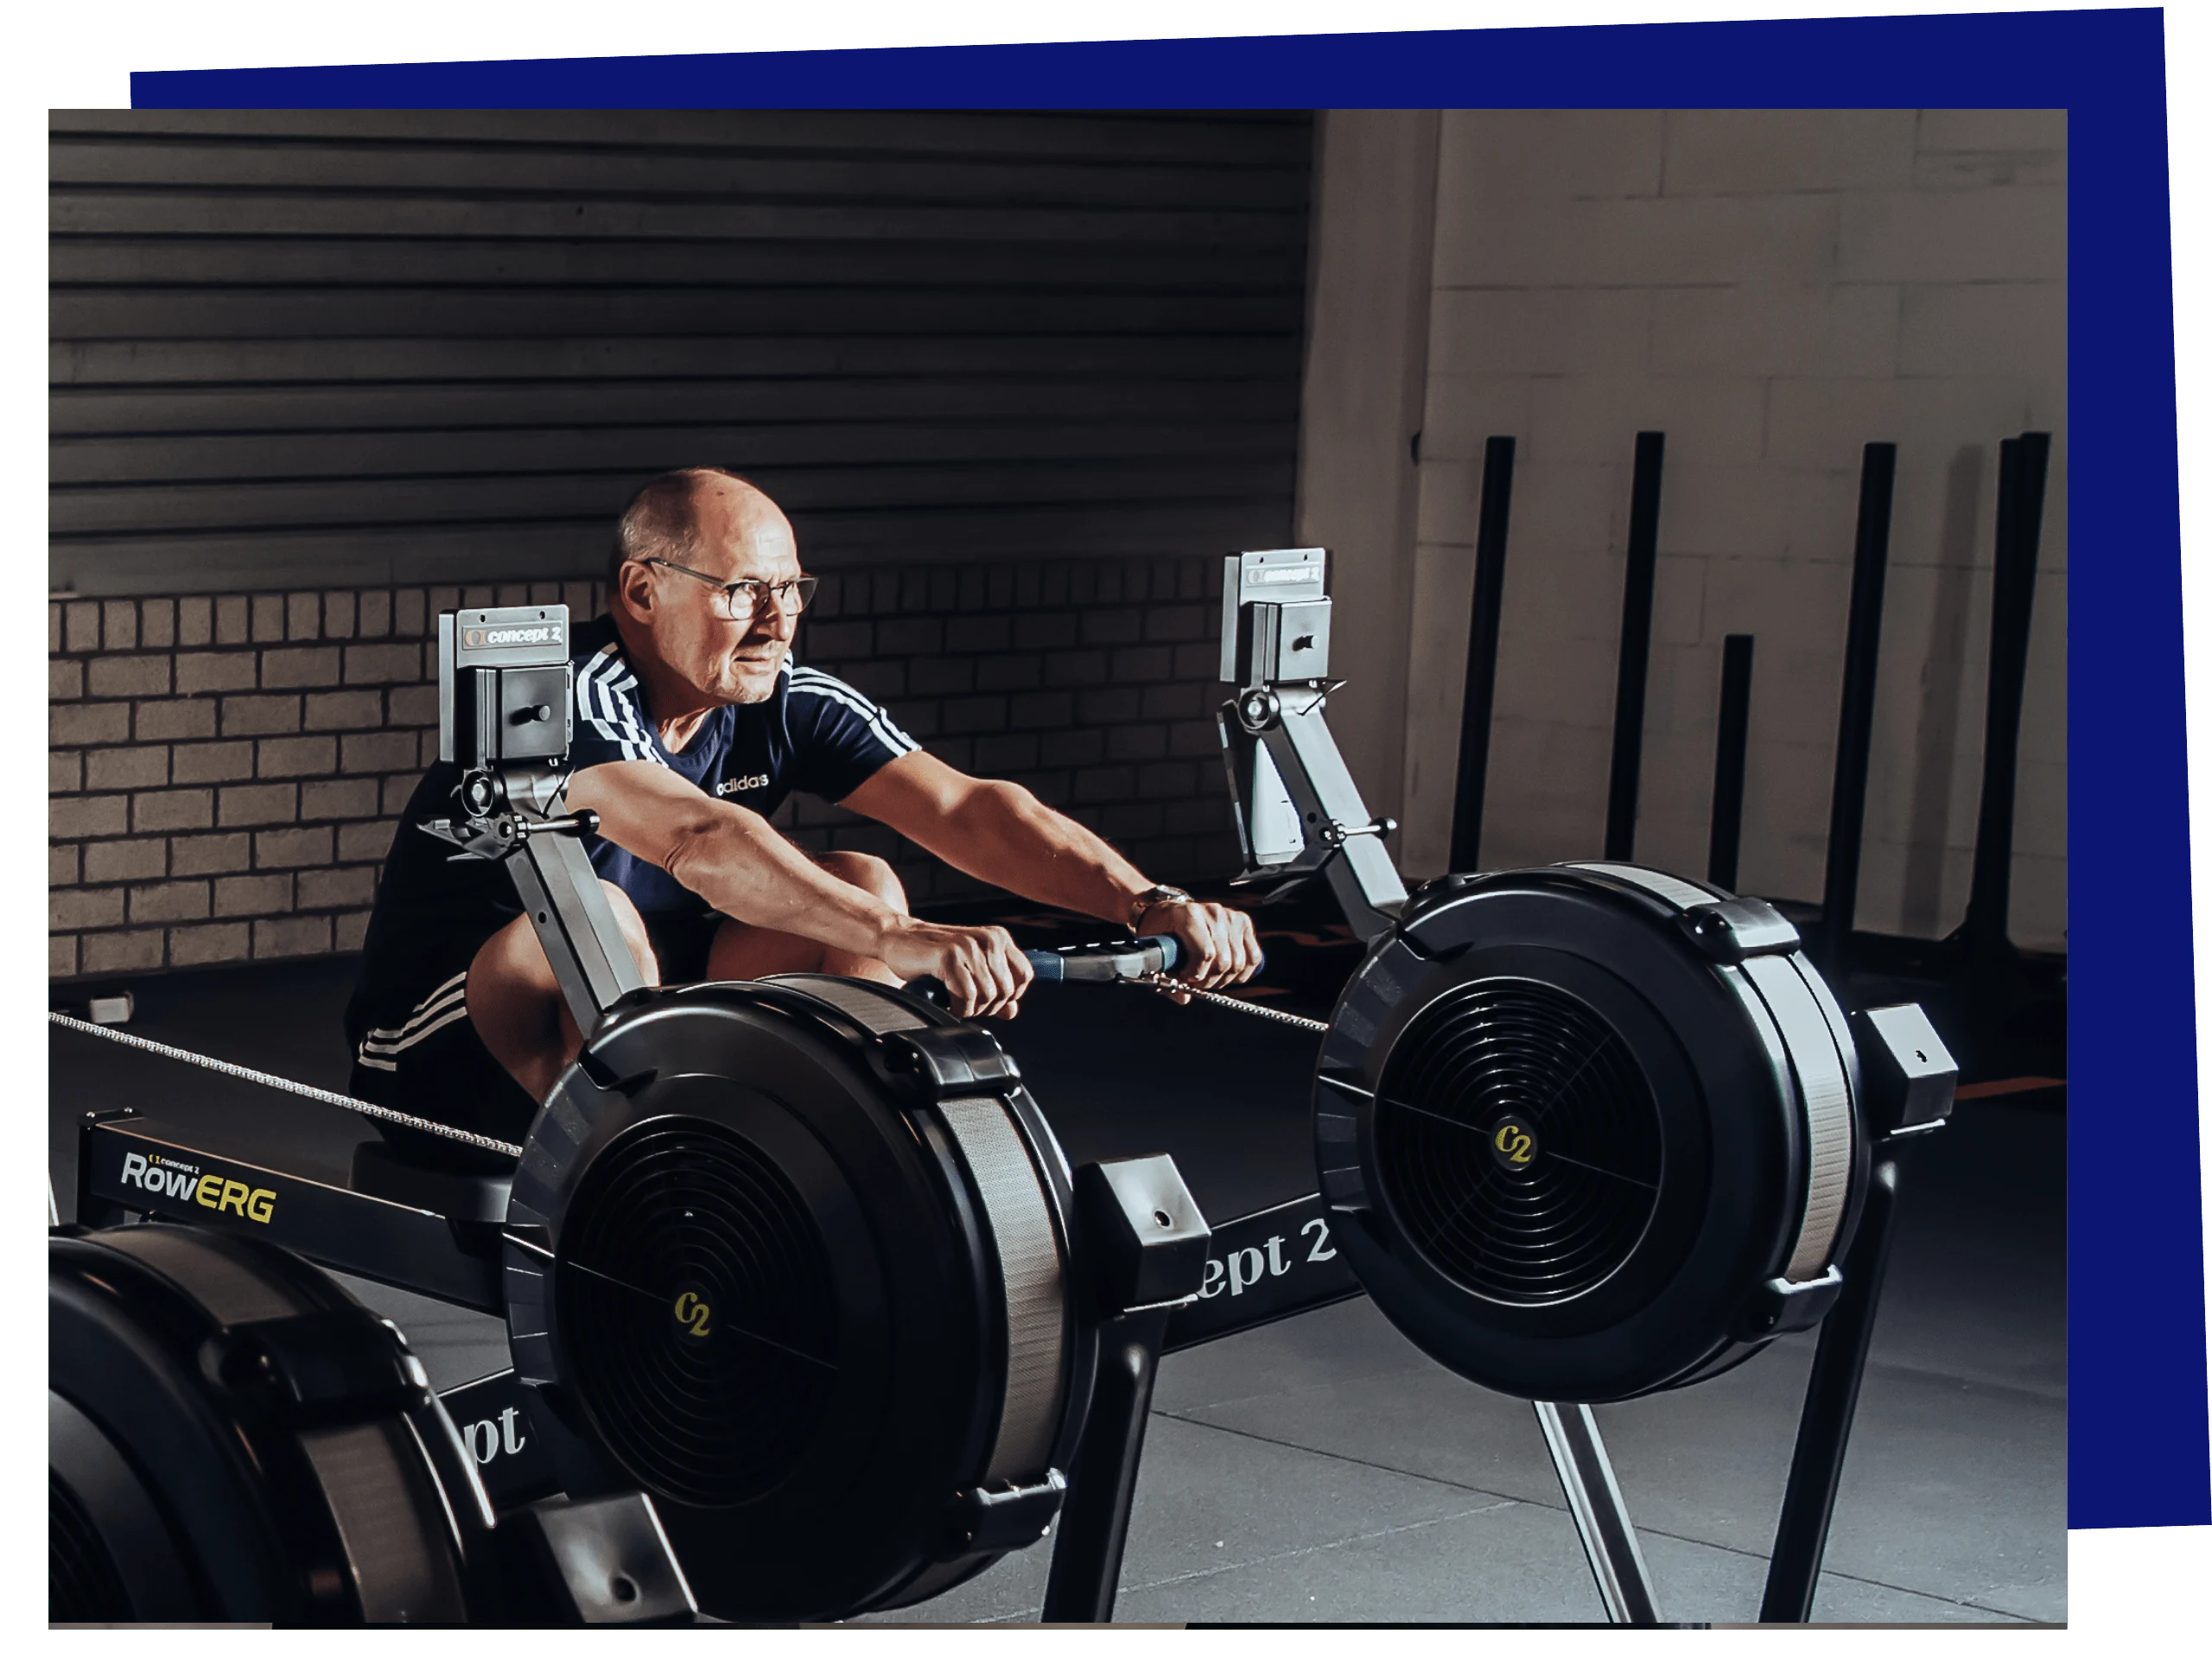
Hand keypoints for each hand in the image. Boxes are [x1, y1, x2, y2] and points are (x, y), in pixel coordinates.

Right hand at [877, 918, 1033, 1019]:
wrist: (898, 939)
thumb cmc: (933, 955)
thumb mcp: (969, 970)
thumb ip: (994, 988)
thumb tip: (1012, 1011)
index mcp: (998, 938)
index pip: (1024, 975)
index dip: (1010, 996)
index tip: (990, 1001)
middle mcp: (988, 939)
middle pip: (1006, 990)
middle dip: (987, 1007)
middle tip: (967, 1005)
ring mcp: (969, 946)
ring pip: (987, 995)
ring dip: (971, 1009)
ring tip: (956, 1003)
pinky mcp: (950, 955)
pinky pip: (967, 994)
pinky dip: (959, 1007)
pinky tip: (948, 1004)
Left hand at [1137, 897, 1261, 1000]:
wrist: (1169, 912)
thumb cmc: (1161, 931)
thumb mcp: (1155, 949)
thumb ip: (1165, 975)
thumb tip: (1183, 998)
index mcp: (1189, 914)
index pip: (1205, 953)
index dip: (1197, 974)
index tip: (1185, 978)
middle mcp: (1213, 912)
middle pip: (1223, 961)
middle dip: (1209, 980)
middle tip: (1198, 983)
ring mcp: (1231, 916)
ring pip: (1238, 962)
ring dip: (1224, 979)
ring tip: (1210, 978)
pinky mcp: (1243, 922)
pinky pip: (1253, 956)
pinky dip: (1242, 972)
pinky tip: (1228, 976)